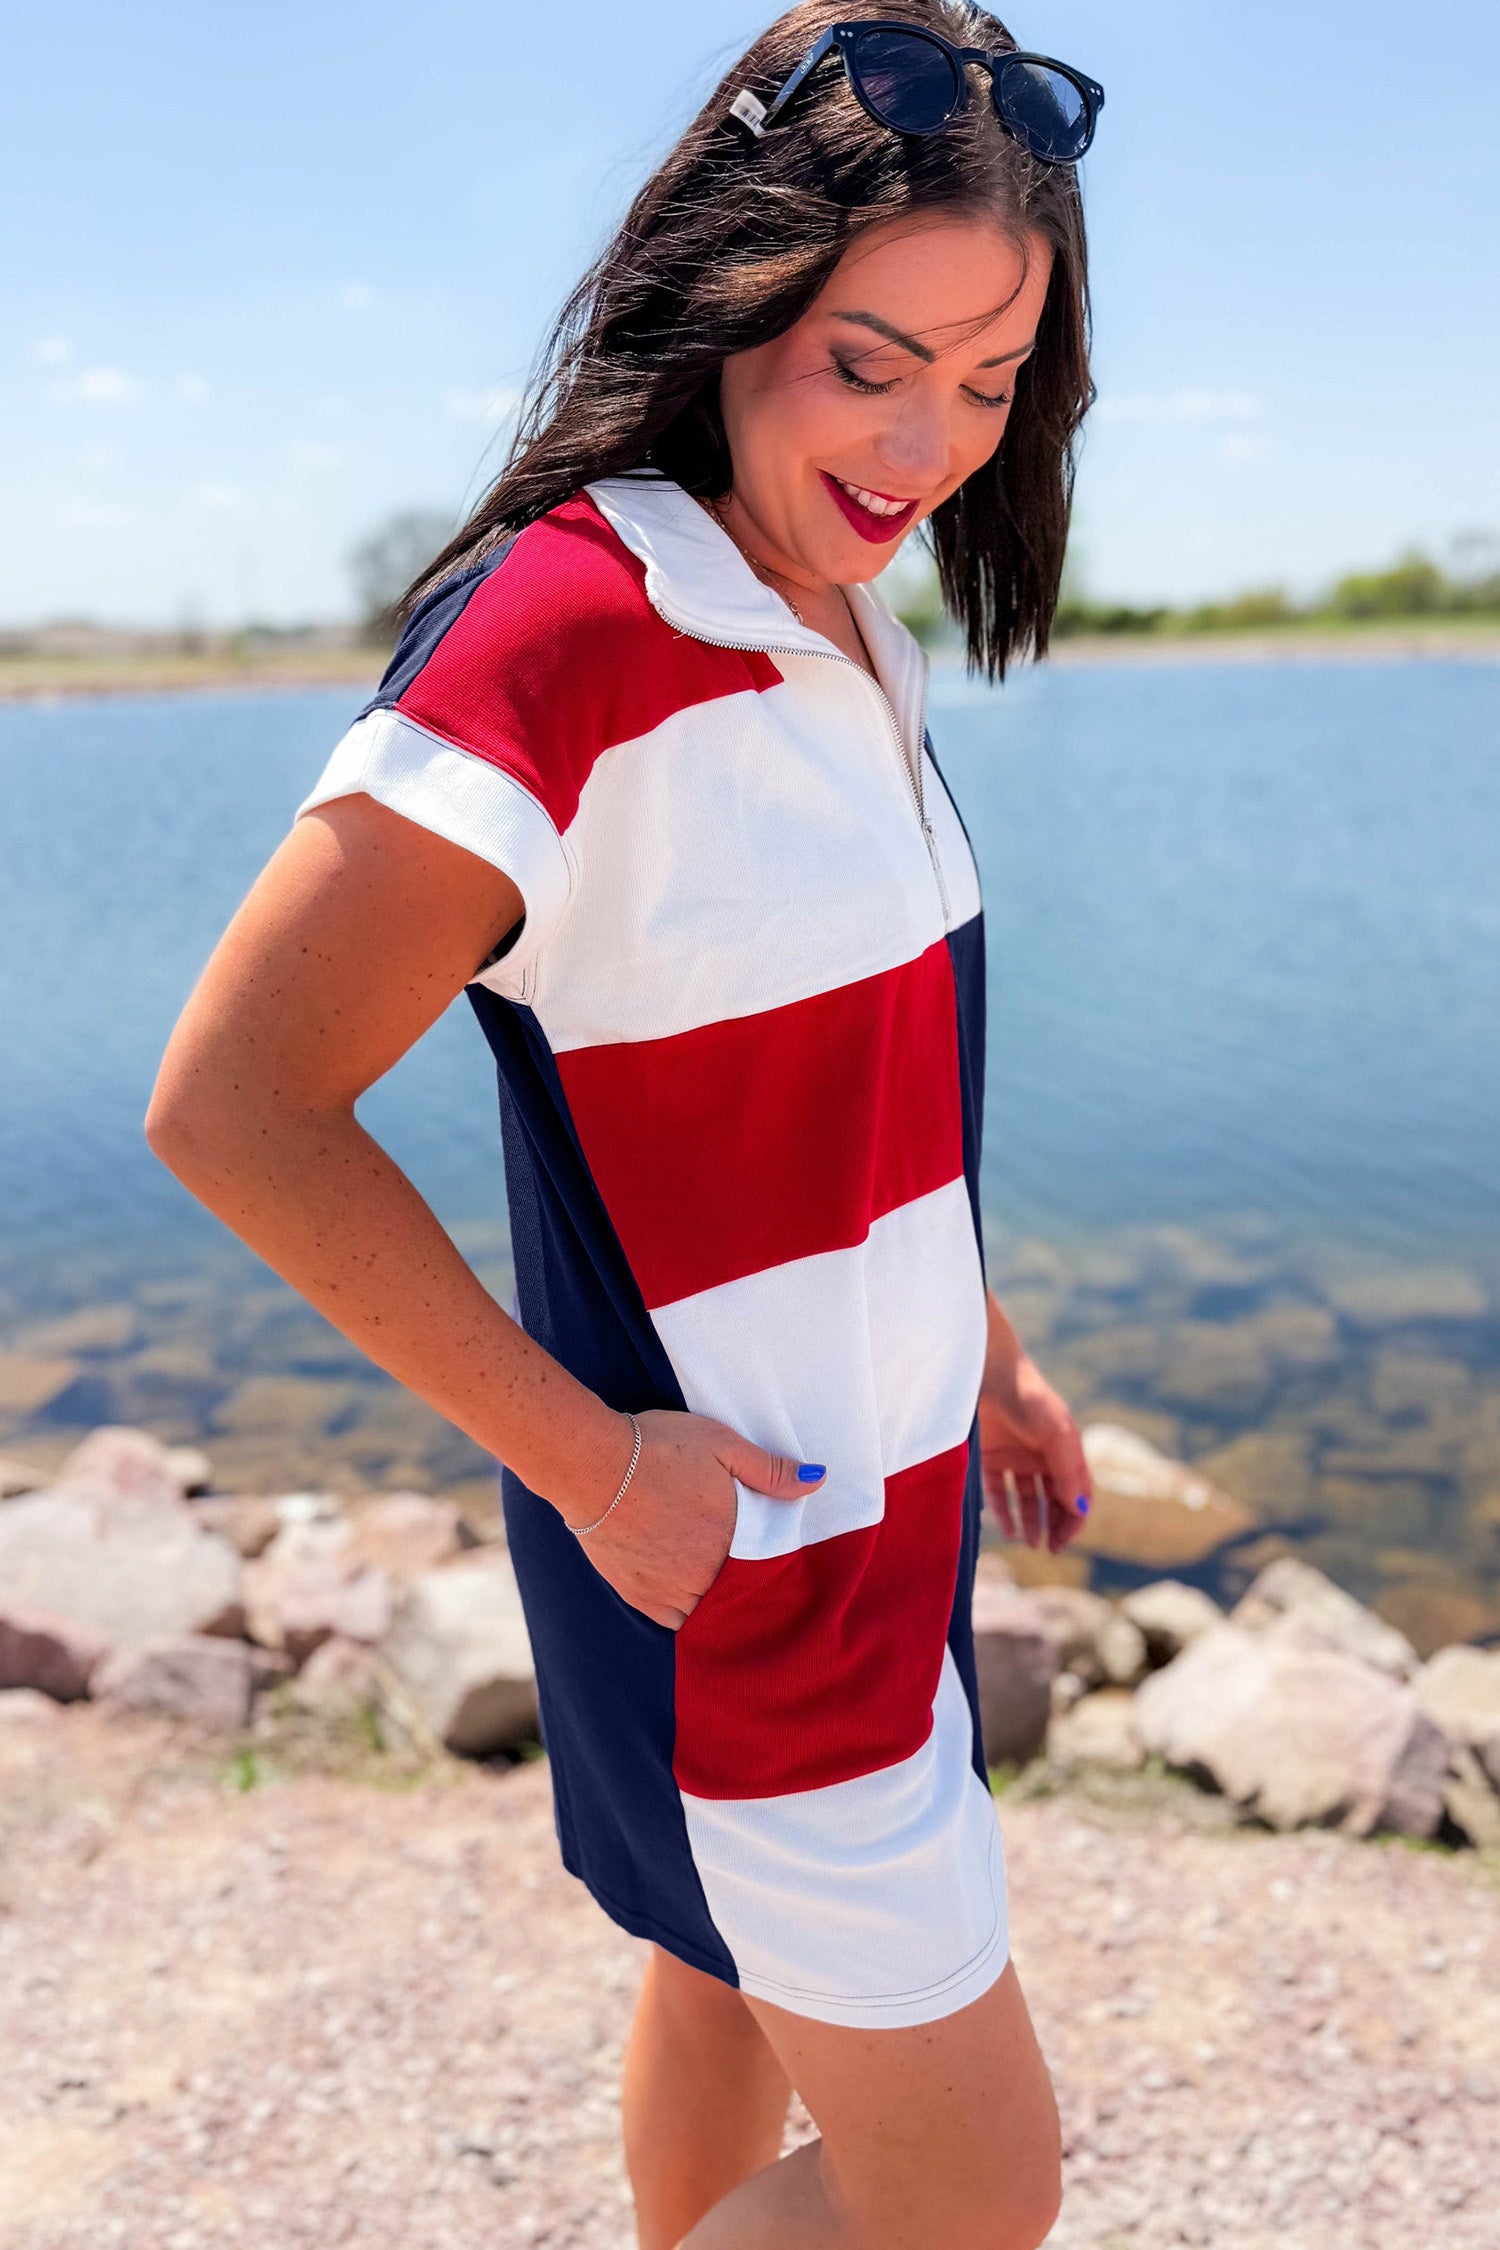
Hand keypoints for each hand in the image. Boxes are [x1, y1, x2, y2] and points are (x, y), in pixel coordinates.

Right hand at [562, 1408, 824, 1630]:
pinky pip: (675, 1620)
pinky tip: (687, 1591)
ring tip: (715, 1577)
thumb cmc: (659, 1448)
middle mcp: (705, 1574)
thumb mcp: (722, 1445)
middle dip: (743, 1582)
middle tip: (741, 1566)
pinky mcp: (639, 1596)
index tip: (773, 1557)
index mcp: (732, 1540)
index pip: (766, 1566)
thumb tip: (818, 1481)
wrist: (591, 1464)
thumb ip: (770, 1470)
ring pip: (708, 1610)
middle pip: (737, 1591)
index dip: (771, 1562)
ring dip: (715, 1599)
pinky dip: (685, 1610)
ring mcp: (671, 1590)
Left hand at [979, 1331, 1090, 1556]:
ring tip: (1029, 1543)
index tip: (1064, 1542)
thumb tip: (1079, 1511)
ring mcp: (1015, 1456)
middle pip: (1055, 1500)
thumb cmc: (1028, 1397)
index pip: (1078, 1494)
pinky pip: (998, 1491)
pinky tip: (1006, 1529)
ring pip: (1028, 1498)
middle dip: (1055, 1526)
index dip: (1075, 1520)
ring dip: (1031, 1522)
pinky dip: (1002, 1511)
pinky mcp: (988, 1456)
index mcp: (1066, 1450)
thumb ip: (1068, 1472)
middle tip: (1049, 1549)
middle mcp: (1043, 1456)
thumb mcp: (1055, 1433)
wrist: (985, 1371)